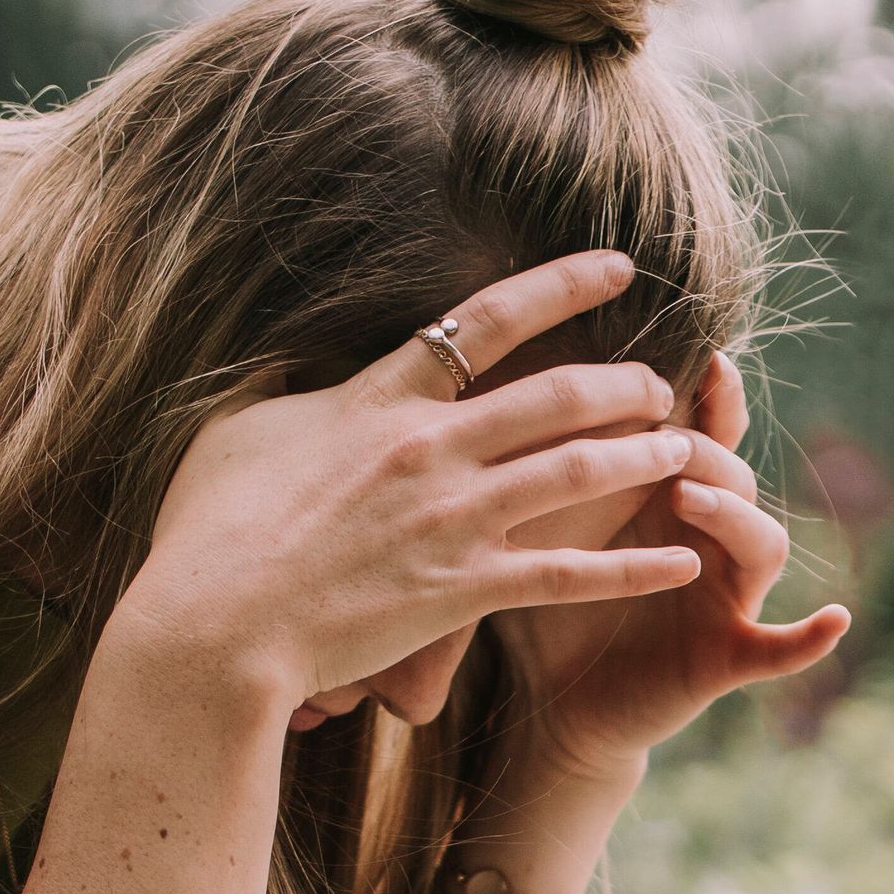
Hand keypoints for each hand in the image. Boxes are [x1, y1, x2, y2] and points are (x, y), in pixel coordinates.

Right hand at [108, 254, 711, 720]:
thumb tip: (289, 361)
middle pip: (554, 396)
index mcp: (379, 401)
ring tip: (685, 449)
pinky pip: (568, 574)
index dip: (561, 286)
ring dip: (640, 457)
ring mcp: (452, 521)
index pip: (485, 322)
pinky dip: (631, 568)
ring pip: (574, 472)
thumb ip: (285, 392)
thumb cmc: (209, 532)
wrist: (214, 625)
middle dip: (621, 384)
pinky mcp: (462, 591)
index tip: (617, 268)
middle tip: (661, 383)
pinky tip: (682, 561)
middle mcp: (430, 449)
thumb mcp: (235, 432)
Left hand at [475, 346, 851, 784]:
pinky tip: (836, 618)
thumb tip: (498, 381)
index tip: (705, 361)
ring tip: (690, 499)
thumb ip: (543, 463)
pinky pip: (781, 648)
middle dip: (705, 451)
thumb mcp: (540, 522)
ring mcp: (726, 596)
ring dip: (735, 516)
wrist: (552, 701)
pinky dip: (810, 637)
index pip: (705, 431)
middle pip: (734, 474)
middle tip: (664, 438)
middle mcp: (710, 537)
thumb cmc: (545, 598)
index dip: (714, 397)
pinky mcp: (727, 657)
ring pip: (763, 543)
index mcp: (671, 495)